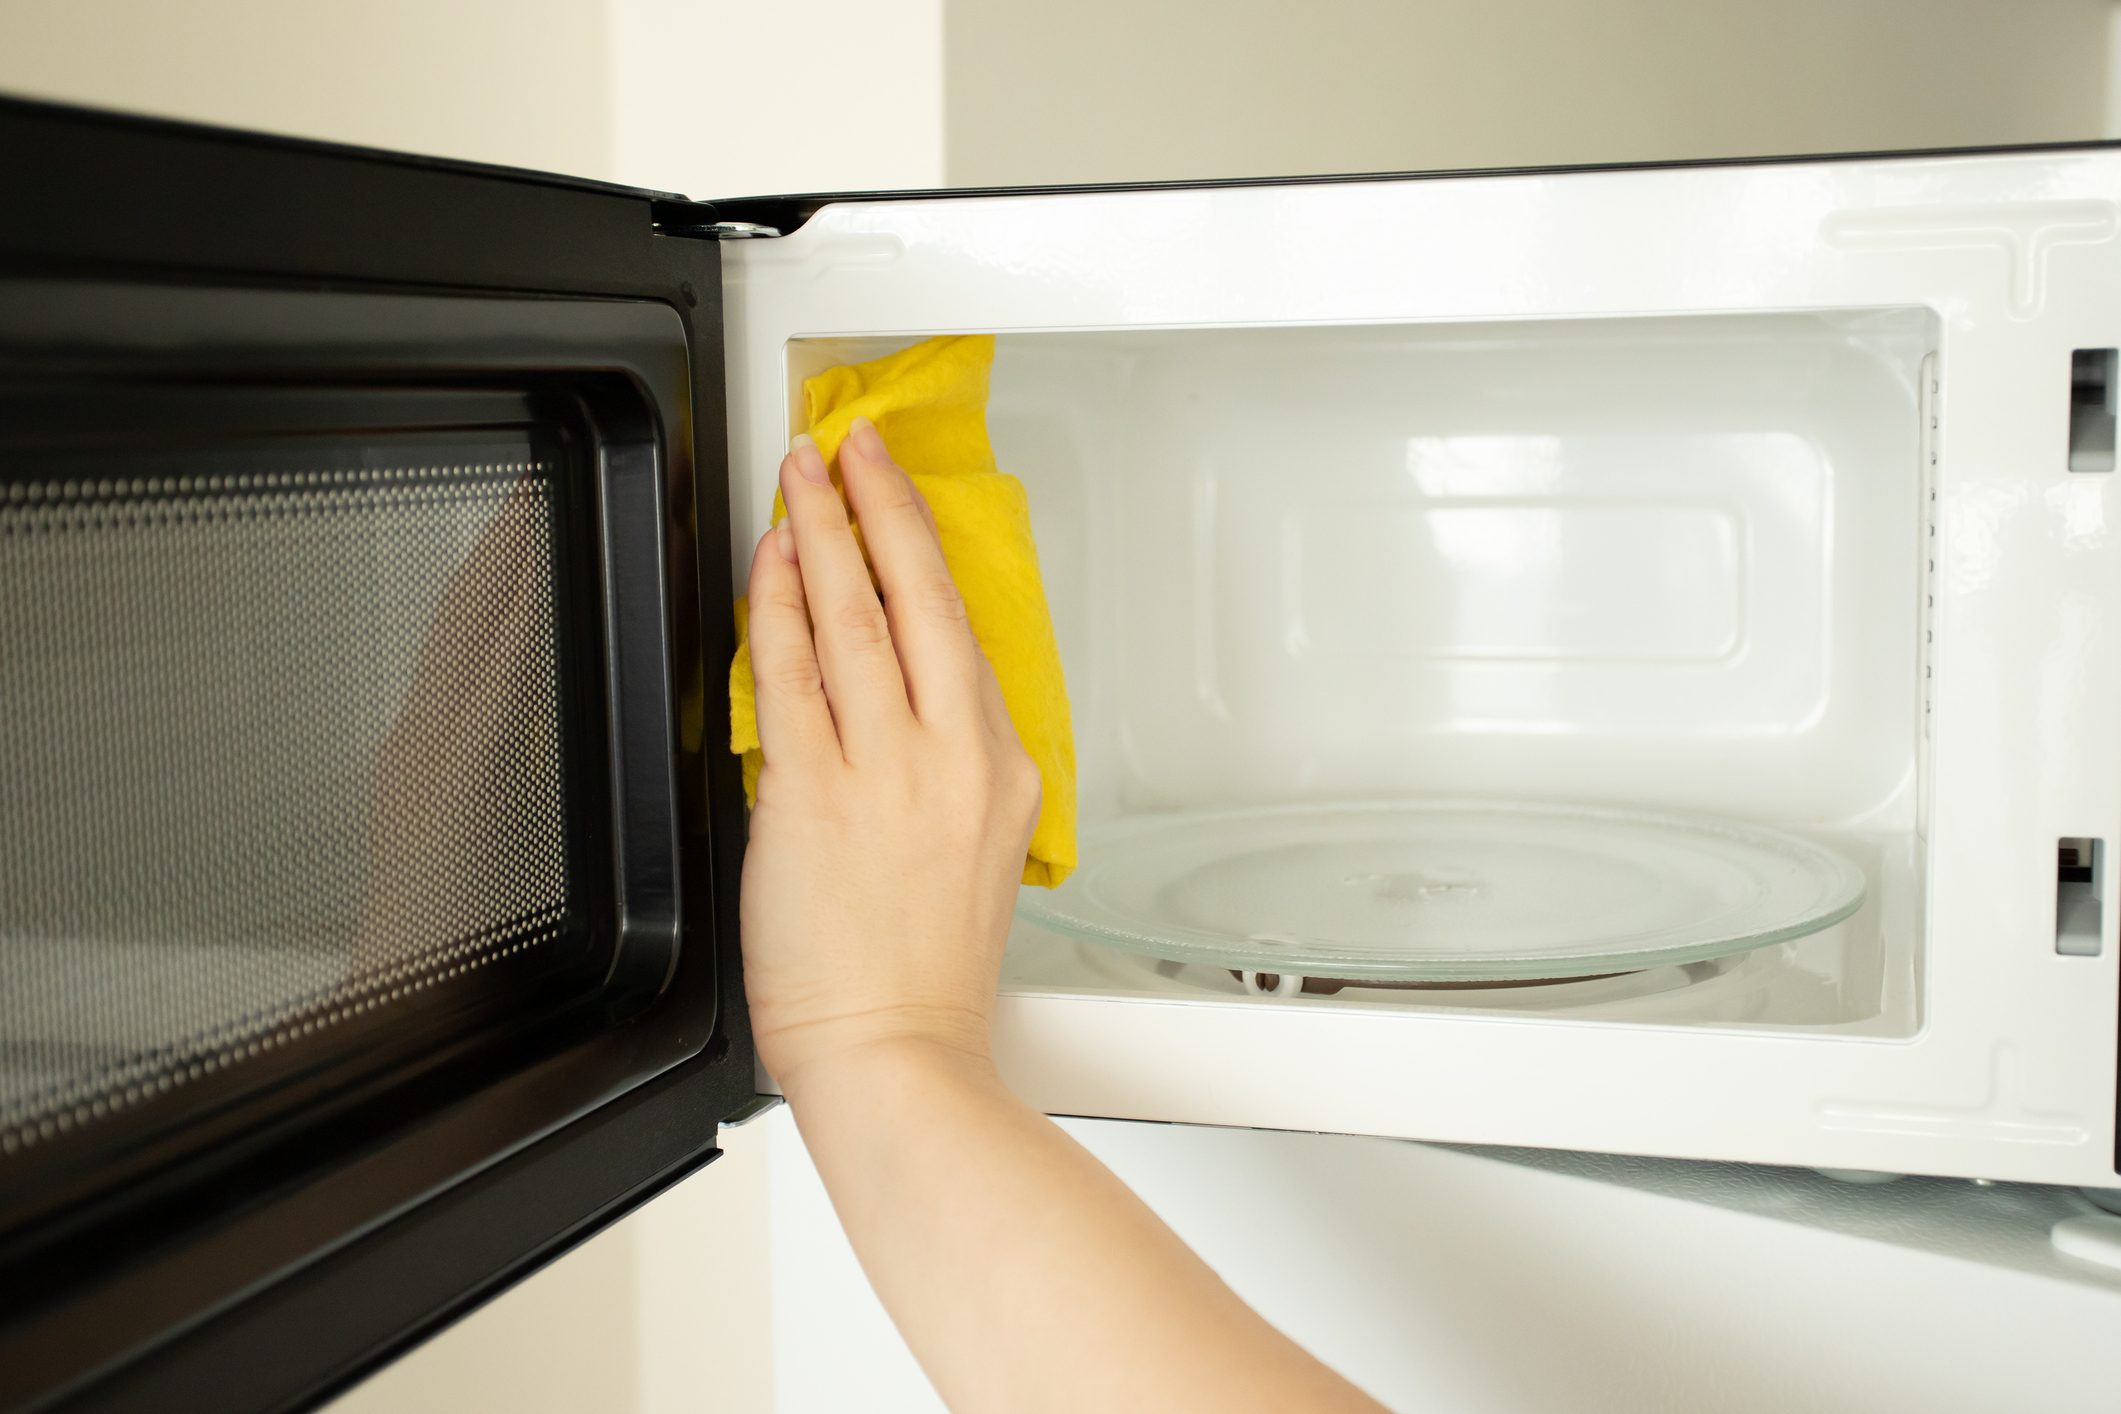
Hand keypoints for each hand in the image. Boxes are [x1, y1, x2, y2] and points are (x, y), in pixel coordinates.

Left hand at [739, 418, 1040, 1092]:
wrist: (896, 1056)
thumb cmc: (923, 977)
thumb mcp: (977, 856)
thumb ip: (942, 770)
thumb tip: (886, 703)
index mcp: (1003, 769)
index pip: (960, 631)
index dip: (922, 550)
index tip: (898, 501)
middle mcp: (955, 755)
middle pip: (919, 596)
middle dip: (880, 503)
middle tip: (853, 442)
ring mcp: (887, 769)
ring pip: (854, 615)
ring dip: (823, 529)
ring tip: (800, 475)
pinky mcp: (814, 794)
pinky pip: (791, 672)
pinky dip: (780, 603)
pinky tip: (771, 560)